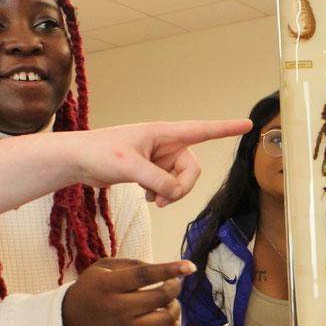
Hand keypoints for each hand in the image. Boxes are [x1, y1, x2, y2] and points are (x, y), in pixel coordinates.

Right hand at [62, 258, 188, 325]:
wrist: (74, 319)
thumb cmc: (94, 287)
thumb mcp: (104, 267)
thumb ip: (133, 264)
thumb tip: (164, 269)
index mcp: (110, 285)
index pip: (144, 275)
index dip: (169, 269)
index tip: (189, 266)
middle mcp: (118, 308)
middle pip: (160, 298)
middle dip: (175, 287)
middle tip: (173, 283)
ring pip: (166, 320)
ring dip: (175, 308)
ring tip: (169, 302)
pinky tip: (168, 319)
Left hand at [69, 119, 251, 206]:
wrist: (76, 160)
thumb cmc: (99, 152)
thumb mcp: (129, 166)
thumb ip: (156, 180)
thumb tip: (175, 193)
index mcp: (164, 133)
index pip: (203, 130)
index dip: (226, 129)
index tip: (248, 125)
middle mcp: (166, 144)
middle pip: (192, 168)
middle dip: (182, 187)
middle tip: (162, 201)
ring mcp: (159, 158)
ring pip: (180, 180)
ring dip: (170, 194)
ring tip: (151, 201)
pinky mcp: (150, 170)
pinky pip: (168, 186)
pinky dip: (161, 194)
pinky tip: (146, 196)